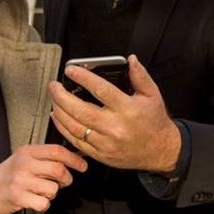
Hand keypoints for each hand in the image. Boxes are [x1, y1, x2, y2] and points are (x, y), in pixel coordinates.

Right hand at [0, 144, 86, 213]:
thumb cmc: (9, 175)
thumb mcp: (24, 159)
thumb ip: (45, 157)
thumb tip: (74, 158)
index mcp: (27, 151)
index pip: (56, 151)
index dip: (74, 159)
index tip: (83, 166)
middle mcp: (24, 164)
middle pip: (58, 170)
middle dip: (66, 179)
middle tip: (63, 182)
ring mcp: (21, 181)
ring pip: (53, 188)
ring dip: (52, 193)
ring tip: (40, 191)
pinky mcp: (19, 197)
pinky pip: (44, 203)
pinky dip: (44, 204)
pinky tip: (35, 200)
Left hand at [49, 55, 180, 173]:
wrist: (160, 151)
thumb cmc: (154, 121)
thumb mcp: (152, 95)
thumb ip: (140, 76)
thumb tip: (131, 59)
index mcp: (128, 109)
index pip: (101, 90)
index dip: (83, 78)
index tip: (70, 70)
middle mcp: (115, 127)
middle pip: (81, 110)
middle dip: (62, 96)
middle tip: (54, 86)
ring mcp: (106, 142)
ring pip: (75, 127)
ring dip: (59, 111)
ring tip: (53, 99)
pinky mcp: (100, 154)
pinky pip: (76, 142)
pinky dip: (63, 129)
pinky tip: (57, 117)